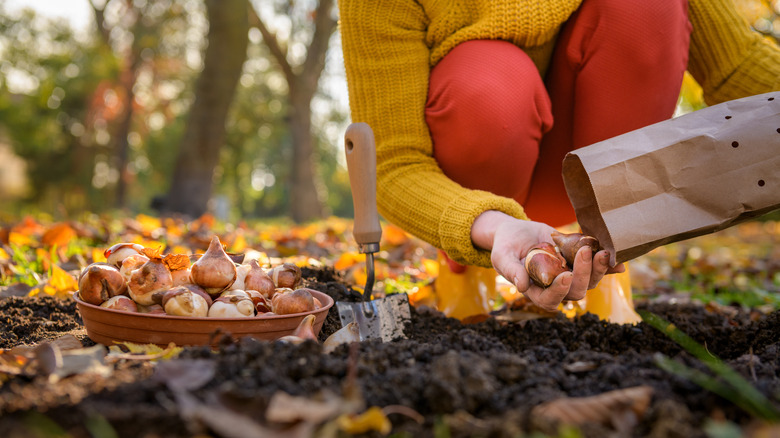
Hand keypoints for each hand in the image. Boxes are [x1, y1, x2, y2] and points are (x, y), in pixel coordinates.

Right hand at [471, 211, 623, 311]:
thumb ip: (510, 270)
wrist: (517, 232)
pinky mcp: (579, 262)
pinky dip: (609, 267)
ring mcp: (569, 275)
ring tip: (601, 252)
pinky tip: (619, 262)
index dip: (559, 292)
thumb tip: (522, 286)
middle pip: (575, 292)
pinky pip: (597, 268)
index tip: (565, 276)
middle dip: (583, 275)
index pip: (549, 300)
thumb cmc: (505, 246)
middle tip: (584, 252)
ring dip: (598, 270)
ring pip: (589, 282)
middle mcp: (555, 287)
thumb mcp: (502, 256)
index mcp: (535, 291)